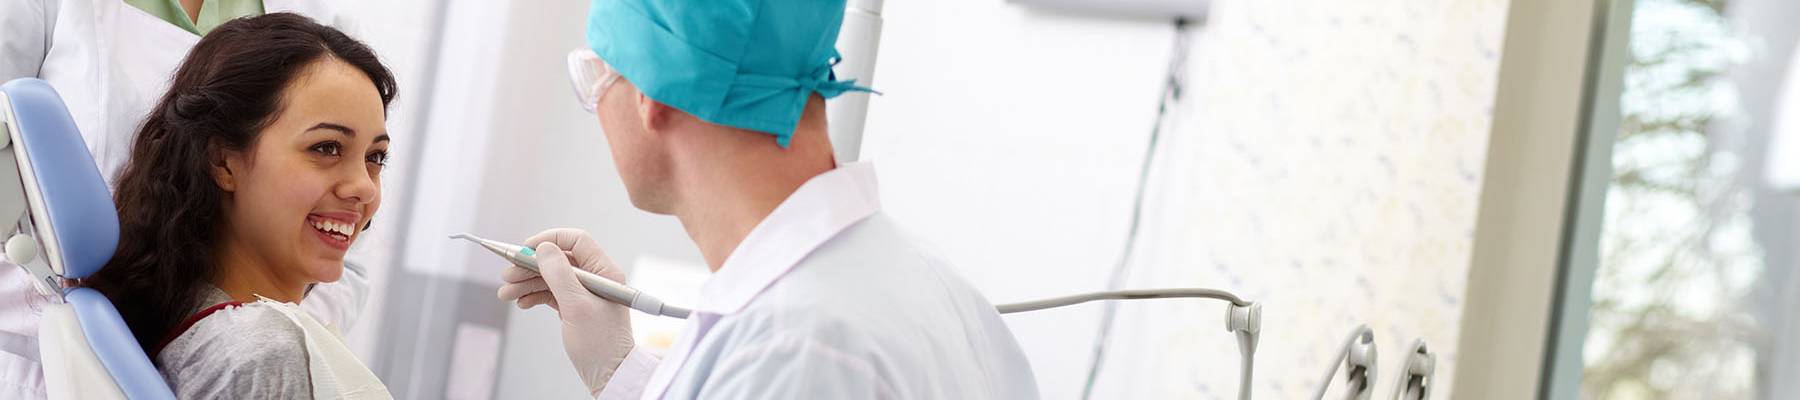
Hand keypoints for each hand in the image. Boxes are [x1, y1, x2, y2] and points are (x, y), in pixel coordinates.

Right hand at [495, 228, 634, 393]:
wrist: (609, 375)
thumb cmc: (601, 344)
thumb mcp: (577, 306)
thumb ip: (559, 275)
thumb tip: (544, 248)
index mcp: (605, 272)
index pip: (577, 241)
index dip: (550, 240)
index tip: (525, 248)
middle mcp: (596, 278)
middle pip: (558, 260)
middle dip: (530, 266)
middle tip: (507, 275)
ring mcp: (584, 293)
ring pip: (551, 278)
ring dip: (526, 282)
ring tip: (505, 293)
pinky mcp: (575, 307)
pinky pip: (551, 293)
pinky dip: (534, 296)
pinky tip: (521, 303)